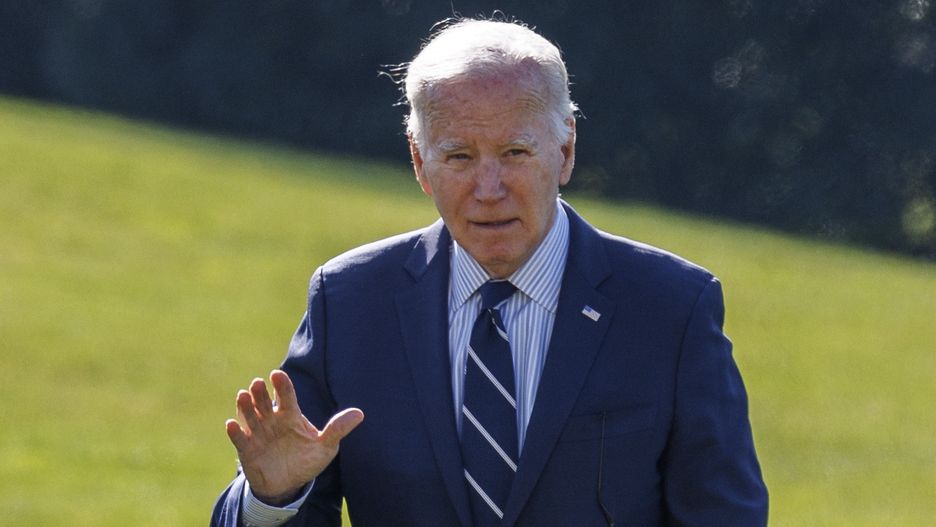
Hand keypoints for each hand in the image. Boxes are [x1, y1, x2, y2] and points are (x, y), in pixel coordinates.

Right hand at [225, 369, 363, 504]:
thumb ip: (338, 429)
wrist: (289, 484)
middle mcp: (272, 420)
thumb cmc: (307, 460)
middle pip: (265, 402)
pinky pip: (239, 439)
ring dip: (245, 406)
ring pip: (250, 416)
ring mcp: (258, 434)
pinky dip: (234, 432)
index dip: (282, 385)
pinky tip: (231, 425)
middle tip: (257, 383)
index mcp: (291, 415)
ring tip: (242, 395)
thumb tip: (360, 413)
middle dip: (260, 393)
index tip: (277, 374)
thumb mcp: (326, 447)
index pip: (286, 396)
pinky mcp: (247, 450)